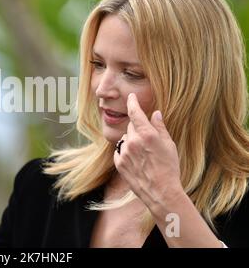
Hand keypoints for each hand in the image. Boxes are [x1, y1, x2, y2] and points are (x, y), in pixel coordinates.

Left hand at [113, 93, 181, 207]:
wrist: (161, 192)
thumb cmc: (169, 168)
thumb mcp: (169, 145)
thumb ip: (160, 127)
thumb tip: (155, 113)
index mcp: (147, 134)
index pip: (135, 112)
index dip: (132, 102)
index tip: (131, 97)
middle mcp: (133, 141)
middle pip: (131, 126)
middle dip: (138, 129)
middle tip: (148, 141)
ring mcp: (124, 152)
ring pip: (125, 139)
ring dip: (132, 141)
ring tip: (144, 155)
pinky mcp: (119, 163)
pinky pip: (120, 151)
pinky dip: (126, 152)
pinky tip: (137, 161)